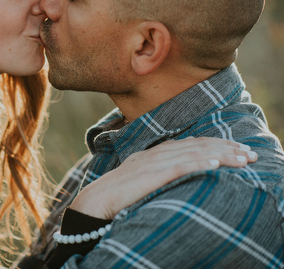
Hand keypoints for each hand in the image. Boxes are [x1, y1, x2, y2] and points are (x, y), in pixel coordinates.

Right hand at [70, 137, 257, 219]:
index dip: (215, 143)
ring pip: (192, 153)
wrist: (95, 201)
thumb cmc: (117, 195)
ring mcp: (152, 163)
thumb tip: (178, 173)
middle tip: (250, 153)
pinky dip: (198, 162)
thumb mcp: (140, 179)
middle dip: (226, 147)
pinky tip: (214, 163)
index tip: (237, 148)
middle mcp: (154, 153)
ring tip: (242, 158)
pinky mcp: (149, 175)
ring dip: (221, 154)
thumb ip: (157, 172)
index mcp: (152, 153)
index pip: (189, 143)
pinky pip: (178, 166)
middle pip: (196, 145)